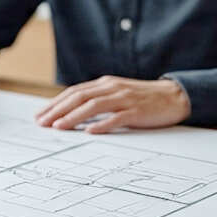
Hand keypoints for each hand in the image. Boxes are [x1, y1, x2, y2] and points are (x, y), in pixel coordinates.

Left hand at [34, 75, 190, 133]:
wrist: (175, 96)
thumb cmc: (143, 98)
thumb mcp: (117, 94)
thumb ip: (98, 99)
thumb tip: (73, 113)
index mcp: (105, 84)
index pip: (74, 92)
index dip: (56, 103)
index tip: (40, 115)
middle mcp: (112, 88)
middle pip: (79, 97)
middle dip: (58, 110)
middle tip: (42, 122)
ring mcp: (124, 99)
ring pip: (93, 106)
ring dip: (73, 117)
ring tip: (59, 126)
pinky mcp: (137, 111)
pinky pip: (117, 118)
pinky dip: (102, 125)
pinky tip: (90, 132)